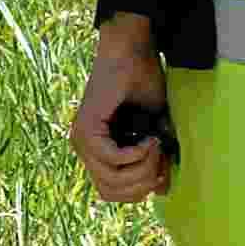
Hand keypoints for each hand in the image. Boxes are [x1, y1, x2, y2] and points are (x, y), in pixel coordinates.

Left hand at [70, 15, 177, 206]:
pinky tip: (149, 140)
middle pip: (111, 193)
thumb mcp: (155, 129)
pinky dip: (136, 154)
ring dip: (143, 168)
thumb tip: (161, 189)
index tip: (163, 170)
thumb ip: (154, 158)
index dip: (140, 190)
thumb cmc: (144, 84)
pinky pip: (112, 159)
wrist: (132, 52)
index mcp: (98, 151)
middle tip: (162, 158)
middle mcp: (85, 149)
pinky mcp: (86, 129)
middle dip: (144, 183)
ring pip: (112, 180)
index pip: (112, 193)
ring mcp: (82, 140)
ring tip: (156, 145)